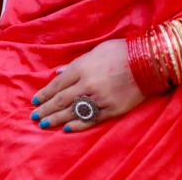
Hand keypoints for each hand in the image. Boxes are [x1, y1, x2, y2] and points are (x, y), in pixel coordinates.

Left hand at [30, 39, 145, 132]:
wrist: (147, 62)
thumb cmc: (121, 51)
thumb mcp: (96, 51)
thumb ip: (76, 64)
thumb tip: (59, 72)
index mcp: (82, 67)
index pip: (57, 84)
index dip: (44, 93)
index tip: (34, 100)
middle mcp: (86, 84)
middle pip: (61, 100)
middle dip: (46, 109)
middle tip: (35, 116)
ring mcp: (98, 99)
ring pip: (72, 112)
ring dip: (57, 119)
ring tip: (44, 124)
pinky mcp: (111, 110)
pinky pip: (90, 120)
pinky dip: (77, 125)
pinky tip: (67, 129)